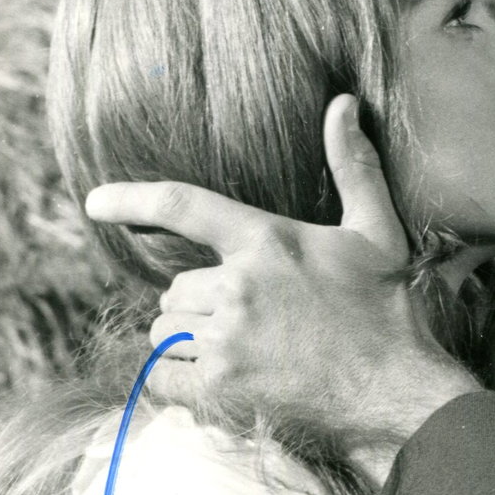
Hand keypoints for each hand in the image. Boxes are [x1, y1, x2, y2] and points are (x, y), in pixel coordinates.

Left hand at [86, 96, 478, 479]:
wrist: (399, 392)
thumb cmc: (387, 309)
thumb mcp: (376, 231)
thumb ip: (352, 165)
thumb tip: (344, 102)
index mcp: (267, 241)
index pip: (181, 206)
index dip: (130, 199)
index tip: (95, 202)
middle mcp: (239, 287)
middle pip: (175, 288)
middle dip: (200, 302)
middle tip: (250, 317)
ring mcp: (227, 340)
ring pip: (166, 331)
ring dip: (189, 340)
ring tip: (240, 349)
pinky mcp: (222, 388)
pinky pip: (163, 375)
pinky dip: (178, 378)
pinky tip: (217, 379)